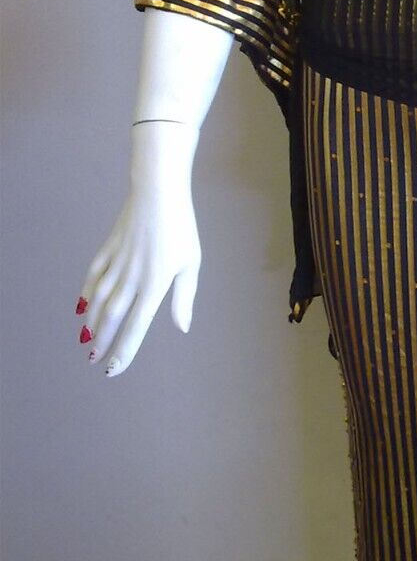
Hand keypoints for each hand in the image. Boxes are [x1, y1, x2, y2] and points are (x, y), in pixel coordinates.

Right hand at [75, 122, 201, 376]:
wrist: (159, 191)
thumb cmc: (181, 228)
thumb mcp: (191, 263)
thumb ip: (184, 297)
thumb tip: (182, 327)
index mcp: (155, 284)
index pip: (137, 326)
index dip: (125, 350)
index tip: (114, 368)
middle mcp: (132, 277)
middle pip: (112, 317)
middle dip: (102, 342)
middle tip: (94, 360)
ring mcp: (117, 262)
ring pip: (98, 299)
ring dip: (91, 322)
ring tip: (86, 340)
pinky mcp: (108, 248)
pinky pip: (93, 275)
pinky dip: (86, 292)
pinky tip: (81, 306)